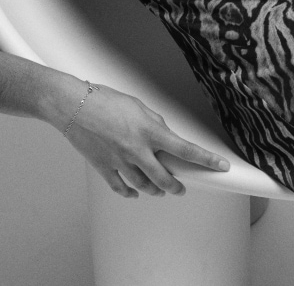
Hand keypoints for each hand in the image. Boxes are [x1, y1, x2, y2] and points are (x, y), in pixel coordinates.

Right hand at [64, 84, 229, 198]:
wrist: (72, 105)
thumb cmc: (103, 100)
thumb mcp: (137, 105)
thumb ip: (154, 122)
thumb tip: (164, 134)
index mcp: (150, 131)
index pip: (186, 149)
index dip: (207, 160)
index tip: (221, 167)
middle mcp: (137, 150)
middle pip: (166, 179)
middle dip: (177, 186)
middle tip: (182, 187)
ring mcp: (120, 162)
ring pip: (145, 187)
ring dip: (156, 190)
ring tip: (161, 189)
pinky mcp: (104, 168)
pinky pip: (122, 188)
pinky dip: (131, 193)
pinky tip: (135, 192)